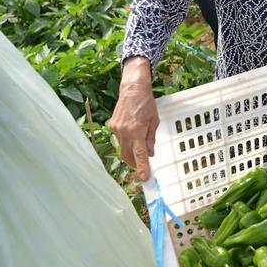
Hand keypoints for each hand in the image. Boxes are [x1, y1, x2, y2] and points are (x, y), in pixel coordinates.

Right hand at [108, 57, 158, 180]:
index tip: (144, 178)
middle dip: (134, 164)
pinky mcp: (113, 126)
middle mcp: (124, 131)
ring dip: (130, 152)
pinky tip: (133, 136)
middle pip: (127, 155)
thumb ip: (151, 139)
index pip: (139, 154)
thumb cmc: (146, 103)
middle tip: (143, 167)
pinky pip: (120, 139)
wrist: (133, 89)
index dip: (142, 167)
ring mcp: (116, 129)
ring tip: (139, 149)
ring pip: (123, 148)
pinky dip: (127, 142)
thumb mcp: (154, 121)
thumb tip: (150, 154)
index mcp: (137, 130)